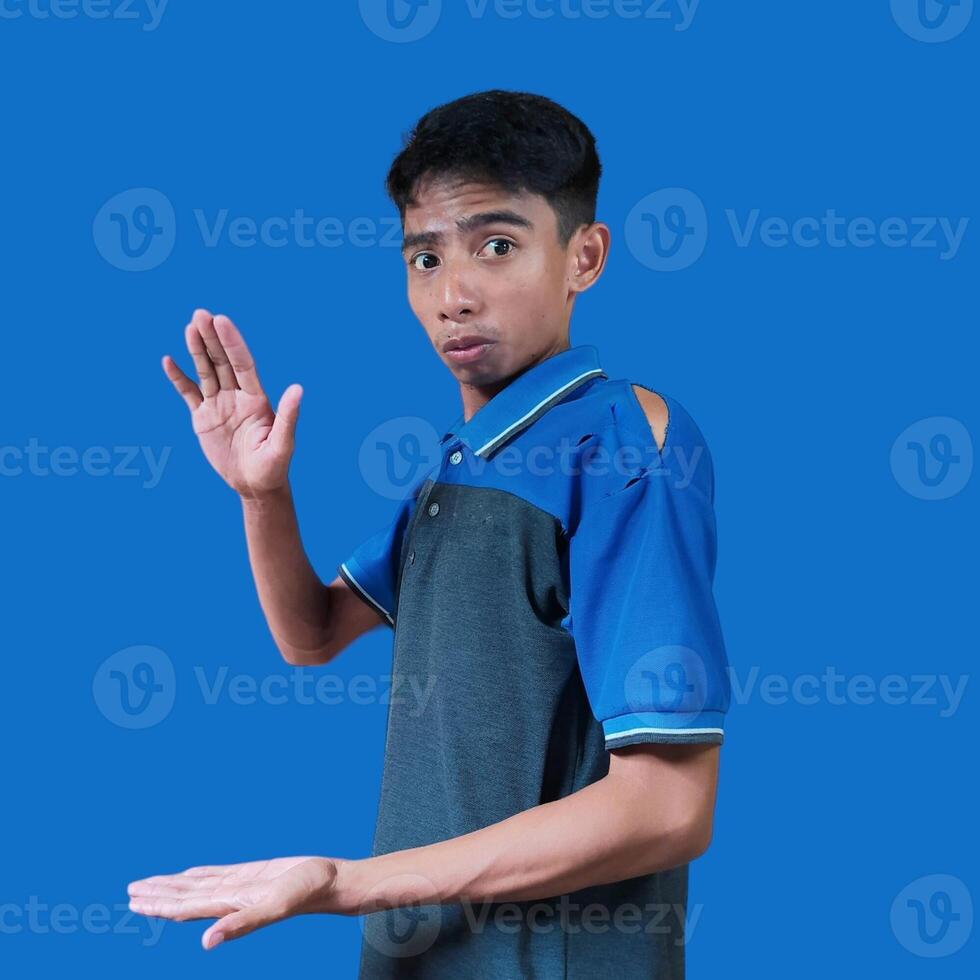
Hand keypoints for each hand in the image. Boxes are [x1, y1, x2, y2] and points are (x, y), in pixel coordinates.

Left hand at [127, 856, 342, 949]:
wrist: (329, 882)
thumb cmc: (305, 894)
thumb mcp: (273, 908)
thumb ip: (241, 925)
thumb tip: (207, 942)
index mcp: (228, 906)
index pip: (185, 907)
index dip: (159, 905)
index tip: (134, 901)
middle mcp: (228, 898)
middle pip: (185, 897)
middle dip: (157, 895)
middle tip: (130, 892)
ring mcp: (238, 885)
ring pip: (197, 885)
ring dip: (173, 885)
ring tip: (148, 884)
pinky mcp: (250, 874)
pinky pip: (216, 874)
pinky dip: (197, 874)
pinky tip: (188, 874)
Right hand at [162, 309, 302, 498]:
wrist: (255, 486)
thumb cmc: (274, 467)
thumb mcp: (282, 444)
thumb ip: (288, 416)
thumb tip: (298, 389)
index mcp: (256, 399)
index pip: (242, 363)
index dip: (232, 342)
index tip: (221, 320)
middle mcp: (237, 396)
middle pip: (222, 361)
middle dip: (212, 338)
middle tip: (200, 313)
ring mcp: (219, 405)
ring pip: (206, 372)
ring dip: (197, 350)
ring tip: (189, 326)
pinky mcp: (203, 418)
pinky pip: (188, 394)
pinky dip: (178, 378)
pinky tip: (169, 361)